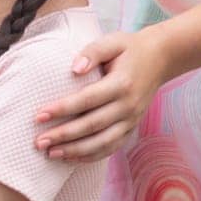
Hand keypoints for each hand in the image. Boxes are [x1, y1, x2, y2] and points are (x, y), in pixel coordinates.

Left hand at [34, 28, 170, 162]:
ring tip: (51, 153)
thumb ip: (92, 52)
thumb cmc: (130, 48)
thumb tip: (74, 69)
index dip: (62, 109)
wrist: (161, 59)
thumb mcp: (113, 42)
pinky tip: (71, 158)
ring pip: (102, 142)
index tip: (39, 115)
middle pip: (92, 126)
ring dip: (75, 151)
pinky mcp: (132, 128)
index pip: (87, 100)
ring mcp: (131, 120)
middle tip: (38, 142)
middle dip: (64, 136)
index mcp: (121, 84)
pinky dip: (91, 156)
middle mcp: (128, 106)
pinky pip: (111, 147)